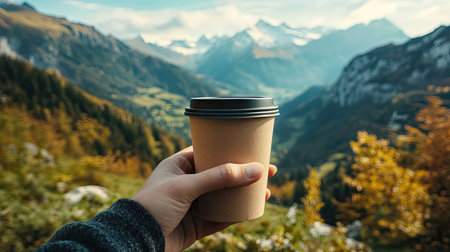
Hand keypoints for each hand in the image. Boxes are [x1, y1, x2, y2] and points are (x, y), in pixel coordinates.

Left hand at [132, 146, 276, 250]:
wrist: (136, 239)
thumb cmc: (154, 204)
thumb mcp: (187, 186)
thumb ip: (220, 177)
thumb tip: (254, 169)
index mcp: (179, 165)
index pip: (209, 152)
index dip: (231, 150)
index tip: (251, 148)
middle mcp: (188, 183)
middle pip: (222, 174)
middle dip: (245, 173)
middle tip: (269, 169)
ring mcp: (194, 204)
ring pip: (225, 196)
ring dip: (245, 193)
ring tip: (267, 189)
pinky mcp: (197, 224)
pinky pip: (222, 216)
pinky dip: (238, 213)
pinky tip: (254, 208)